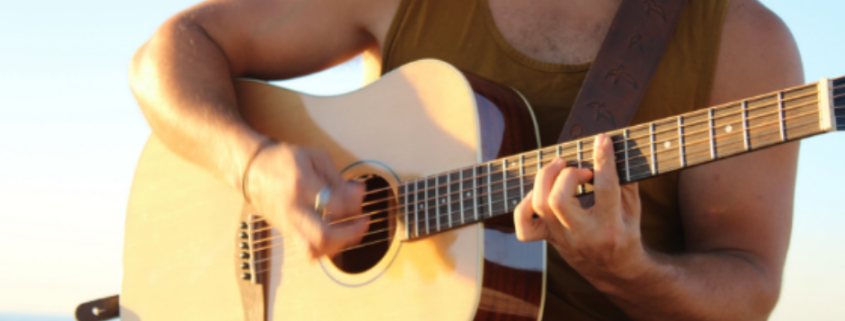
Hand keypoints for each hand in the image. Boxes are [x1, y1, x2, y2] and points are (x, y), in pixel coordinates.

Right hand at [246, 142, 367, 258]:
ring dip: (339, 244)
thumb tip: (358, 193)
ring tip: (352, 231)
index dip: (355, 201)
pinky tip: (336, 235)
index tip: (360, 193)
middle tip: (364, 222)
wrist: (252, 170)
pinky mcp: (286, 232)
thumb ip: (337, 176)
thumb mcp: (314, 156)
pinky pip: (308, 250)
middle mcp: (293, 209)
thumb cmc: (285, 160)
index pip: (335, 204)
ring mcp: (288, 224)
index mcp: (301, 184)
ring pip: (314, 249)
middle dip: (350, 233)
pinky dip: (326, 248)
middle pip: (323, 236)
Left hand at [513, 134, 647, 284]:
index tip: (602, 140)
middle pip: (558, 200)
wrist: (614, 270)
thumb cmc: (625, 233)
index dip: (603, 160)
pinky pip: (524, 226)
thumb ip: (625, 179)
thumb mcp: (634, 208)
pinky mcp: (549, 238)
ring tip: (559, 168)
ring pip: (539, 206)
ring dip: (545, 179)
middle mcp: (583, 234)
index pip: (605, 188)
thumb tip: (611, 148)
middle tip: (580, 169)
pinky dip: (524, 204)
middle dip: (567, 175)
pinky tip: (539, 191)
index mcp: (610, 227)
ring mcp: (562, 238)